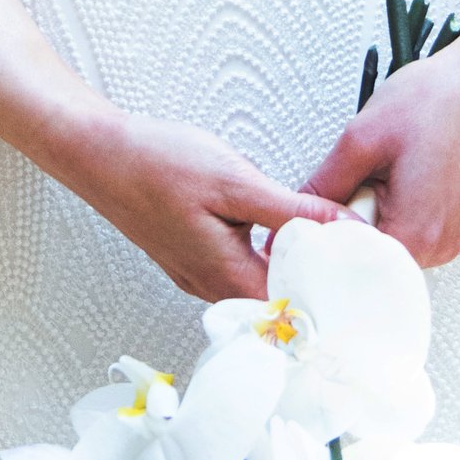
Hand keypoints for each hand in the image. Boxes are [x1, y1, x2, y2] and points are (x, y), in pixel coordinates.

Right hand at [60, 109, 348, 304]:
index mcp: (226, 276)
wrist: (97, 153)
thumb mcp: (236, 180)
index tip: (361, 269)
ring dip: (289, 264)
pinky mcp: (190, 257)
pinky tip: (275, 229)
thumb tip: (343, 229)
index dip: (331, 290)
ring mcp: (197, 275)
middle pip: (278, 300)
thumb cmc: (156, 163)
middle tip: (351, 250)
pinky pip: (237, 269)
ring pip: (258, 284)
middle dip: (315, 277)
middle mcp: (210, 287)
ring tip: (321, 237)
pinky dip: (263, 254)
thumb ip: (292, 211)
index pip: (294, 306)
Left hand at [301, 0, 459, 269]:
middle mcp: (438, 249)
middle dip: (349, 211)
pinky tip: (406, 162)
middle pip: (367, 247)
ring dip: (374, 201)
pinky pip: (411, 220)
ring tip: (390, 159)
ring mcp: (452, 236)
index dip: (320, 229)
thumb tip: (294, 214)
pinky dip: (396, 196)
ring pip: (388, 232)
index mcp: (414, 238)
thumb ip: (324, 185)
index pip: (345, 257)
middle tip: (362, 167)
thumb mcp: (363, 138)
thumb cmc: (443, 100)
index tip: (312, 203)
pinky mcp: (457, 220)